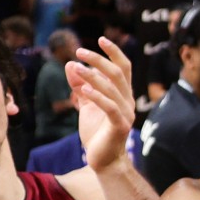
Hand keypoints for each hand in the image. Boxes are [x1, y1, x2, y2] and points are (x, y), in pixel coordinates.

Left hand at [68, 37, 135, 169]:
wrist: (103, 160)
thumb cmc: (96, 132)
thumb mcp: (85, 104)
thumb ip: (80, 85)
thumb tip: (71, 64)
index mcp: (123, 94)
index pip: (123, 67)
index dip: (114, 52)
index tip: (100, 39)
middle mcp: (128, 101)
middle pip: (118, 73)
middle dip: (99, 60)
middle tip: (79, 51)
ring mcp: (126, 113)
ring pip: (112, 88)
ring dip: (92, 76)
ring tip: (75, 67)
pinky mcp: (119, 126)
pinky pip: (110, 108)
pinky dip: (98, 97)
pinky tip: (83, 90)